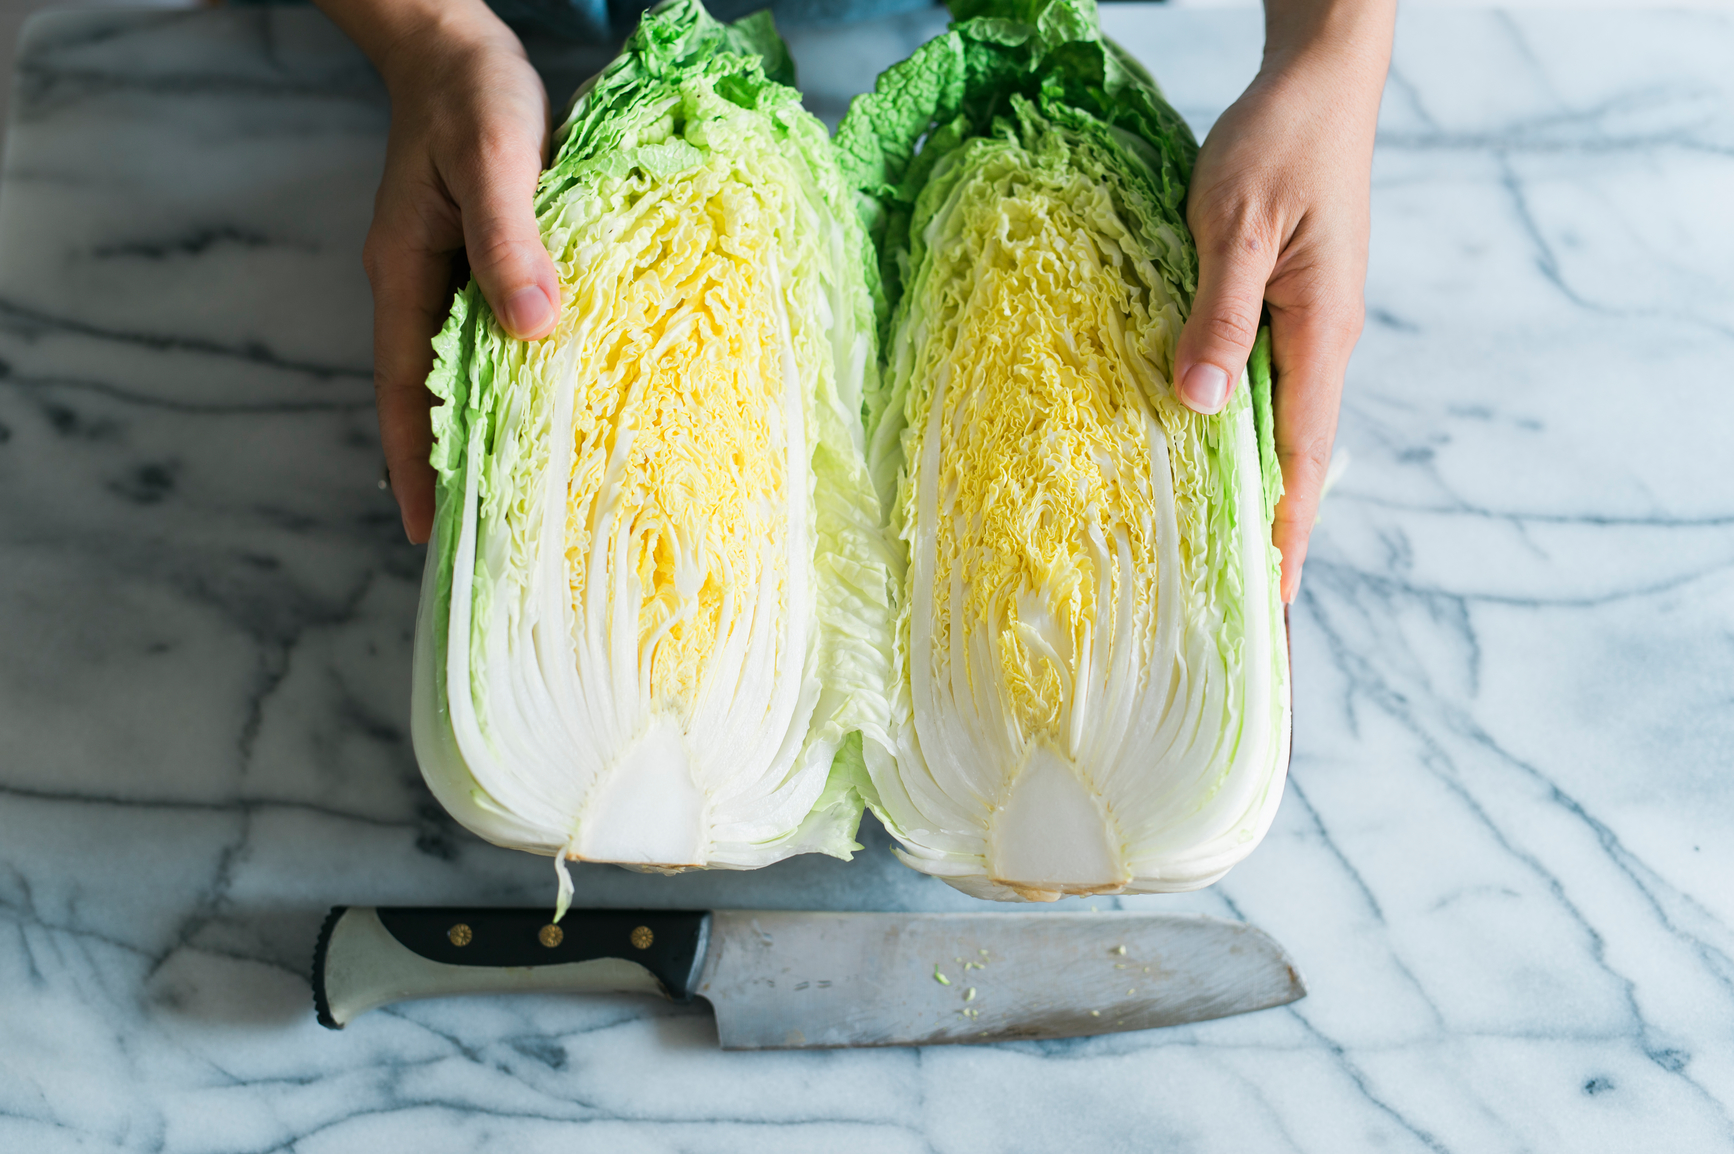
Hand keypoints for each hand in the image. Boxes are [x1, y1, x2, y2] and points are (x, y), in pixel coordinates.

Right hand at [319, 0, 561, 542]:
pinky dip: (519, 383)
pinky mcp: (486, 267)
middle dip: (455, 471)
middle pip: (433, 401)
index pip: (409, 396)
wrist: (460, 46)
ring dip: (490, 433)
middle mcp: (422, 292)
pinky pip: (497, 340)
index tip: (432, 538)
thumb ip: (510, 239)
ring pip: (468, 375)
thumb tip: (537, 329)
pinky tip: (555, 412)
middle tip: (492, 547)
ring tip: (527, 502)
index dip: (417, 467)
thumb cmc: (473, 95)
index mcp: (406, 279)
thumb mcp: (495, 158)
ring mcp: (451, 281)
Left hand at [1172, 0, 1394, 602]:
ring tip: (1210, 552)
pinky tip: (1200, 451)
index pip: (1301, 458)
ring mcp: (1305, 325)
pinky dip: (1233, 428)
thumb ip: (1218, 315)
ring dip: (1246, 485)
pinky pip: (1259, 383)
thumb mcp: (1233, 224)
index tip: (1269, 603)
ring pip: (1272, 423)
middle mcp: (1320, 341)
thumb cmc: (1281, 142)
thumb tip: (1198, 403)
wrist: (1319, 80)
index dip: (1284, 533)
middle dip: (1267, 531)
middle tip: (1234, 607)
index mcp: (1320, 333)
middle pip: (1292, 457)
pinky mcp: (1283, 305)